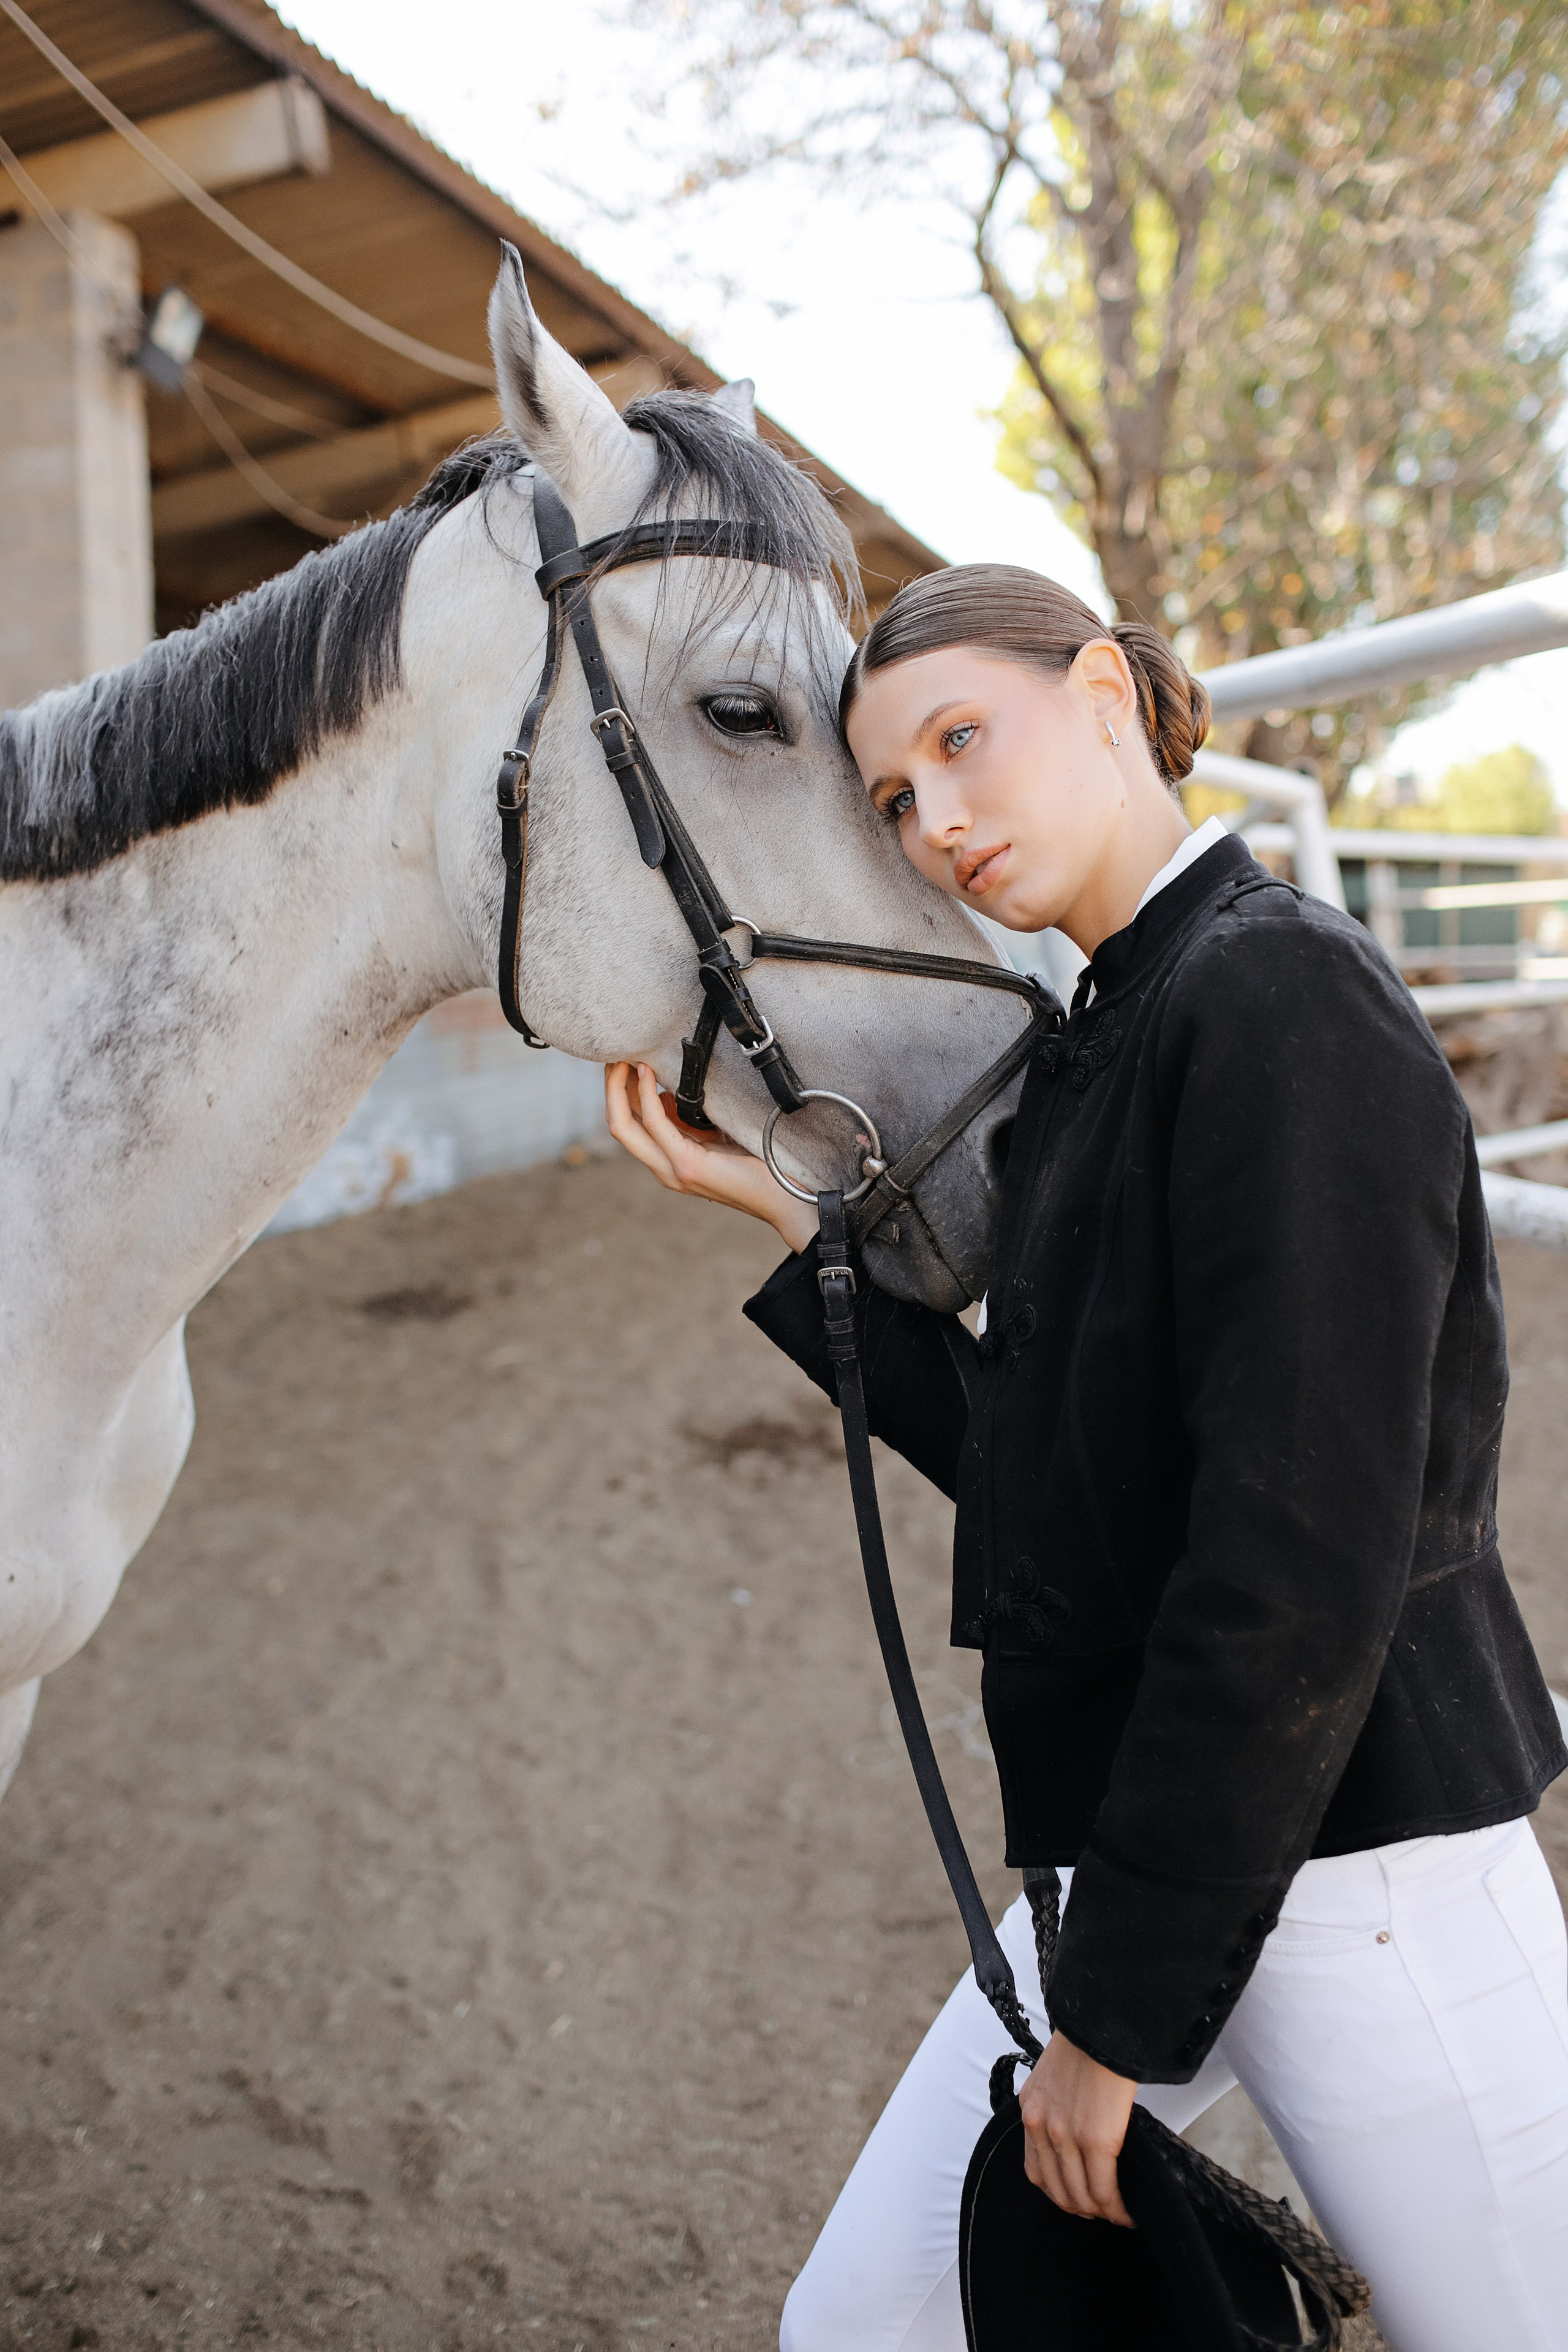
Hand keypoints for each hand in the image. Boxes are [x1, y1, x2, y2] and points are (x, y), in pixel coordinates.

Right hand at [603, 1062, 819, 1252]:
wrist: (785, 1197)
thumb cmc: (760, 1162)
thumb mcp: (716, 1134)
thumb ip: (689, 1119)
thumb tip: (668, 1087)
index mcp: (668, 1162)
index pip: (629, 1125)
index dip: (619, 1091)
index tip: (623, 1060)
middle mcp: (663, 1168)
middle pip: (618, 1124)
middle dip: (610, 1087)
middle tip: (613, 1052)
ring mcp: (672, 1170)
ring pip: (624, 1125)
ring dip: (618, 1087)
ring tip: (623, 1057)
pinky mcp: (687, 1165)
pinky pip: (655, 1123)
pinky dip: (646, 1094)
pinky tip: (646, 1071)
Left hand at [1019, 2031, 1137, 2227]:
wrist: (1102, 2021)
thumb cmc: (1087, 2043)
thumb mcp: (1056, 2076)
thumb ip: (1059, 2106)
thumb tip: (1079, 2136)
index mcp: (1030, 2110)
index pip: (1036, 2172)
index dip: (1061, 2194)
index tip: (1081, 2199)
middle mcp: (1040, 2126)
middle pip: (1057, 2191)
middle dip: (1082, 2209)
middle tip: (1103, 2211)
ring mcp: (1065, 2136)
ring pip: (1080, 2197)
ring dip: (1101, 2213)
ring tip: (1118, 2214)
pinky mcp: (1095, 2139)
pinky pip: (1104, 2190)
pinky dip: (1117, 2208)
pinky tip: (1129, 2212)